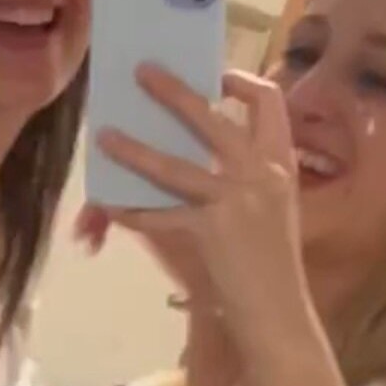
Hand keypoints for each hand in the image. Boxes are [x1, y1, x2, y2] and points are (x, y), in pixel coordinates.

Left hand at [94, 64, 314, 349]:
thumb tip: (193, 148)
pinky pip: (158, 215)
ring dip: (133, 150)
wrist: (279, 311)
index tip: (215, 75)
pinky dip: (131, 211)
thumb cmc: (272, 260)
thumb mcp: (271, 206)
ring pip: (173, 166)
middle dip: (174, 93)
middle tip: (142, 73)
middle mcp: (261, 175)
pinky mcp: (209, 231)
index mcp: (282, 164)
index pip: (272, 104)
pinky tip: (109, 204)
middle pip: (212, 120)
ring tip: (103, 135)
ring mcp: (235, 202)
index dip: (243, 82)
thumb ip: (244, 175)